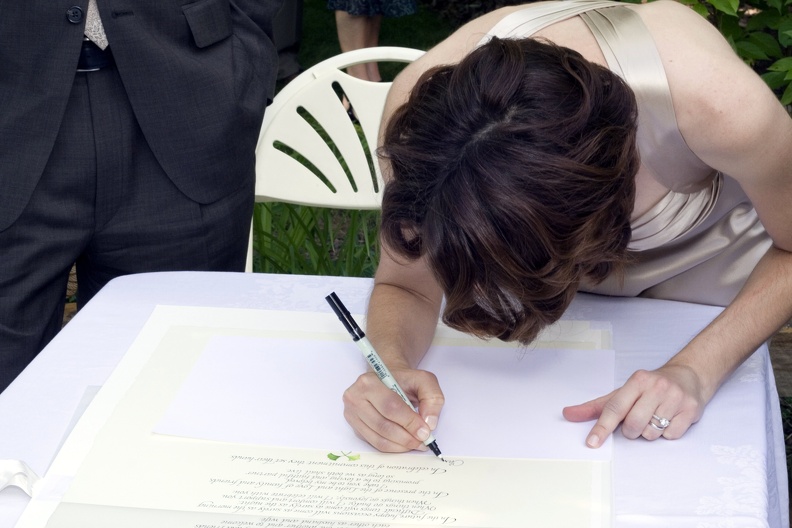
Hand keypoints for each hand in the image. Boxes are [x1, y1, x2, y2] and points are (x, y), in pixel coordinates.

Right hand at [342, 368, 444, 452]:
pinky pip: (375, 443)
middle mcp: (355, 397)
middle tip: (423, 441)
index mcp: (369, 382)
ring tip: (416, 443)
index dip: (409, 422)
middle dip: (406, 437)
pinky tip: (404, 443)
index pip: (390, 407)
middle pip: (383, 425)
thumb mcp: (424, 380)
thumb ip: (432, 398)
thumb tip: (429, 423)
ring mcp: (352, 414)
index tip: (425, 432)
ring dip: (401, 445)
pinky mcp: (354, 426)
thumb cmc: (403, 380)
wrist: (387, 381)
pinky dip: (393, 447)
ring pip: (378, 439)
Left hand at [562, 364, 706, 447]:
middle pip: (633, 425)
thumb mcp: (623, 392)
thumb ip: (596, 406)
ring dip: (649, 432)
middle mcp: (656, 387)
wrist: (688, 376)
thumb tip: (568, 414)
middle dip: (631, 431)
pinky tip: (670, 419)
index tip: (592, 442)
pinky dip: (666, 433)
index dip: (602, 427)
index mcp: (637, 381)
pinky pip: (671, 436)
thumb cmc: (650, 387)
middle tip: (637, 420)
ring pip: (652, 433)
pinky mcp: (691, 410)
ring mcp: (675, 398)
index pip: (615, 407)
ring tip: (656, 416)